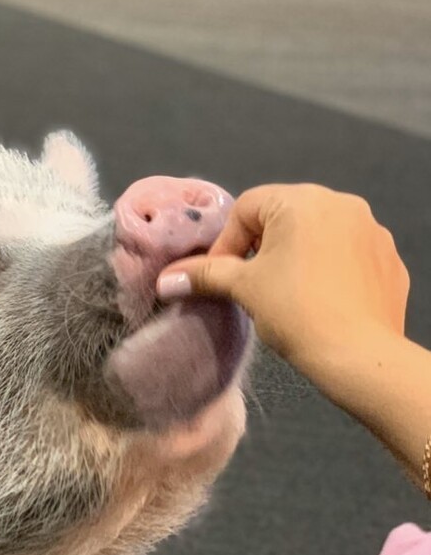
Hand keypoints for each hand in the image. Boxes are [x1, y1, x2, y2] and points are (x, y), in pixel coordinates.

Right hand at [155, 184, 409, 373]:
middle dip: (260, 247)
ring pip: (318, 234)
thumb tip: (165, 279)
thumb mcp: (244, 288)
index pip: (247, 207)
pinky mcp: (388, 259)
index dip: (225, 242)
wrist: (357, 353)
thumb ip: (205, 276)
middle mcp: (342, 204)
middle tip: (248, 284)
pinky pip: (347, 255)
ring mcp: (371, 230)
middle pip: (284, 216)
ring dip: (294, 257)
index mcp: (303, 201)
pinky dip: (328, 271)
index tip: (219, 276)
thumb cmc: (295, 311)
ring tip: (283, 294)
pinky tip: (319, 301)